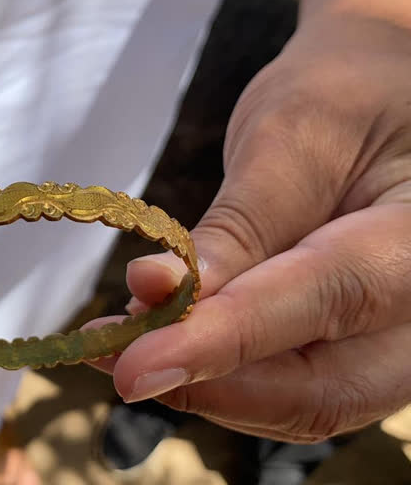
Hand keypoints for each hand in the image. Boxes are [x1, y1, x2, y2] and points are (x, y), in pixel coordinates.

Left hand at [85, 15, 410, 442]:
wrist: (376, 105)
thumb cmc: (341, 100)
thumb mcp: (289, 141)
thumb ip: (234, 229)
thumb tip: (153, 296)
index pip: (329, 298)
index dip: (226, 338)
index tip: (135, 366)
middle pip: (326, 387)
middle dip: (212, 384)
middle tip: (120, 364)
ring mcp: (398, 339)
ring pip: (305, 402)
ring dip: (208, 386)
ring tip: (126, 351)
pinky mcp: (358, 349)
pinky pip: (294, 388)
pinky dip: (225, 378)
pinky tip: (169, 347)